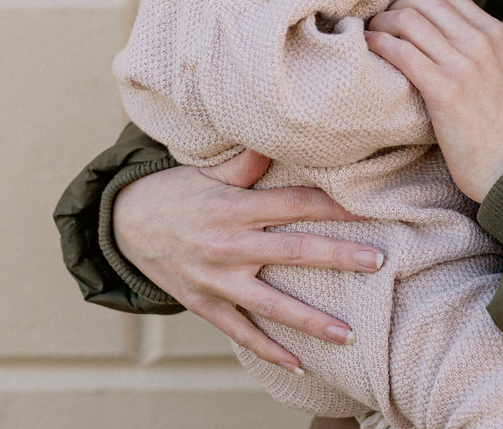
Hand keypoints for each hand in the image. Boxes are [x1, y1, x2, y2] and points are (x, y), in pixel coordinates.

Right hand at [113, 148, 382, 372]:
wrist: (125, 225)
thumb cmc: (174, 192)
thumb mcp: (204, 170)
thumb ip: (243, 163)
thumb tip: (274, 137)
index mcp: (233, 208)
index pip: (292, 205)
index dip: (331, 206)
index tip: (366, 209)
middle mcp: (228, 245)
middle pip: (293, 252)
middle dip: (338, 257)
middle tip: (378, 261)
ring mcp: (216, 280)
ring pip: (271, 304)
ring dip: (312, 320)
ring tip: (350, 334)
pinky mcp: (205, 304)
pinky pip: (240, 332)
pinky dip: (269, 350)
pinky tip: (300, 364)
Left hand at [365, 0, 502, 201]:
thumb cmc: (498, 124)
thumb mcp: (496, 70)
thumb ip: (471, 45)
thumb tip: (429, 28)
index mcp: (494, 32)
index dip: (413, 0)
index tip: (399, 17)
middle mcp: (480, 42)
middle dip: (393, 8)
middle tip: (380, 27)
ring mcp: (463, 65)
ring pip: (406, 20)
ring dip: (379, 25)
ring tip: (370, 39)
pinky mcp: (444, 91)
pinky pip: (401, 51)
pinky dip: (378, 45)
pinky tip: (369, 50)